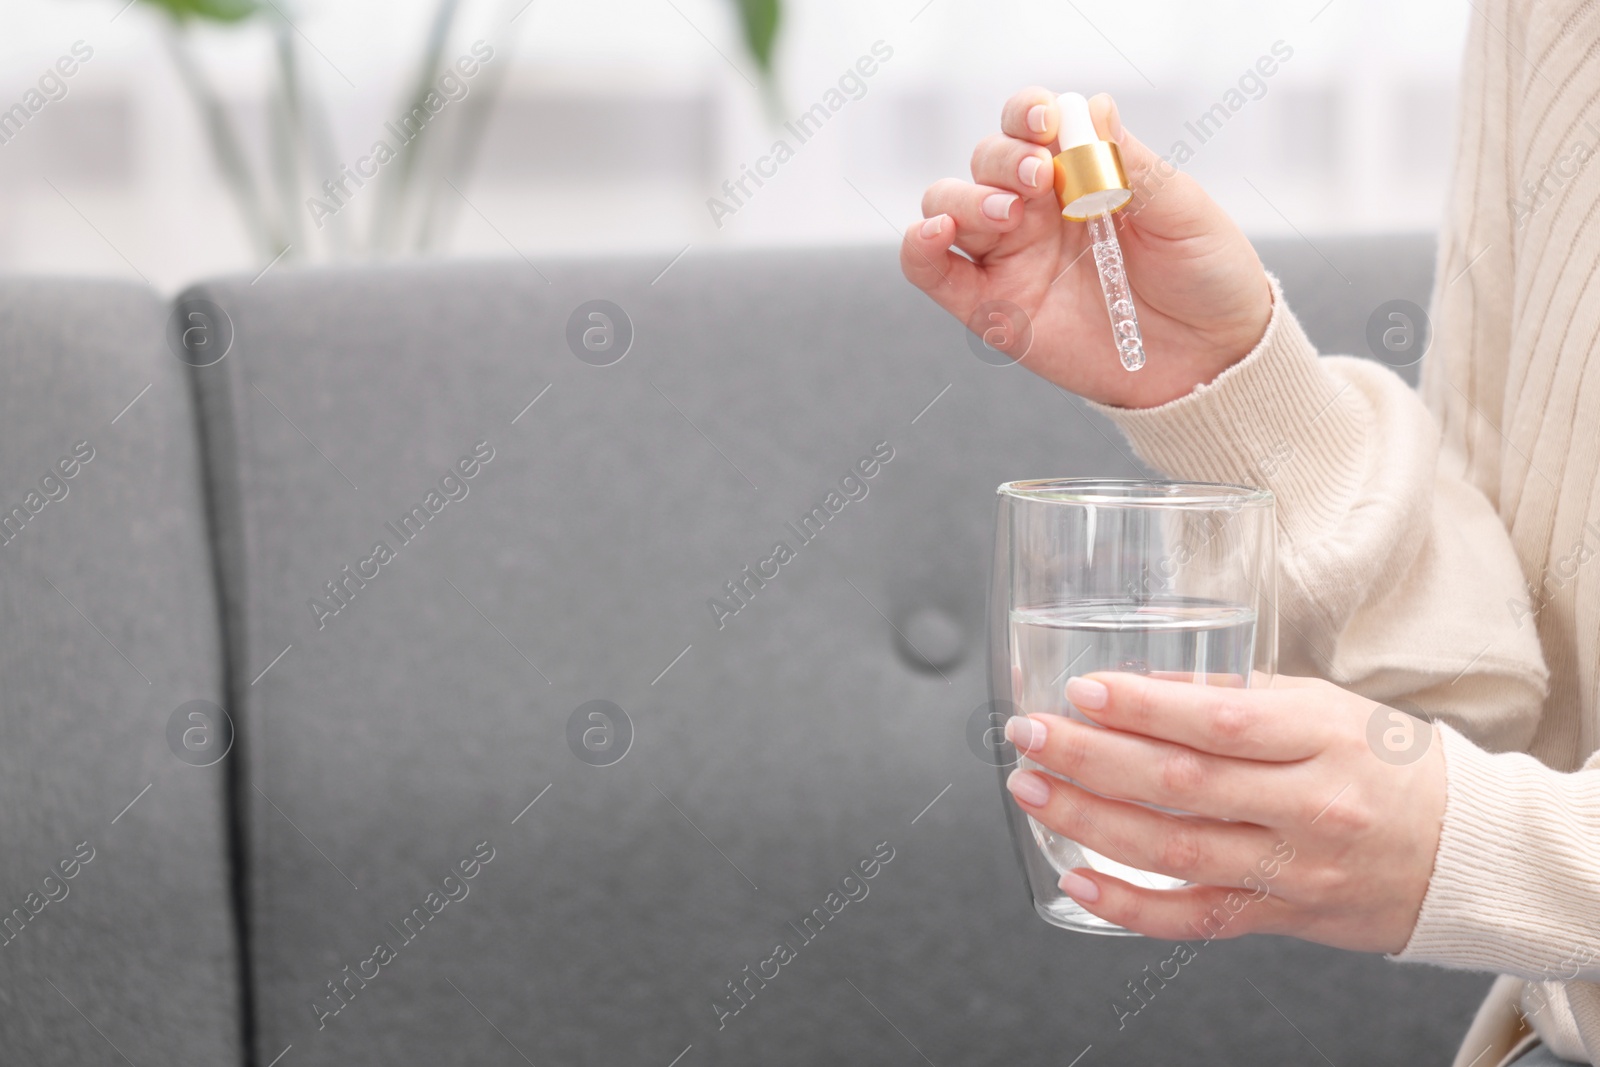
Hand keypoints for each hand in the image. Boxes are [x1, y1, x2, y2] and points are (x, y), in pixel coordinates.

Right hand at [900, 88, 1271, 409]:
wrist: (1210, 356)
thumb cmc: (1204, 275)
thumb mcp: (1182, 211)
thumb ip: (1131, 163)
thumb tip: (1090, 106)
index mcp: (1078, 174)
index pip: (1030, 125)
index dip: (1025, 112)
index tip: (1043, 121)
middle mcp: (1035, 210)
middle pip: (984, 161)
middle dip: (1000, 159)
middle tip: (1035, 178)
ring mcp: (1009, 257)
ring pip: (948, 205)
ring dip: (964, 198)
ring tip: (1008, 214)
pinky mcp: (992, 308)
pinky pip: (934, 272)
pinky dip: (918, 247)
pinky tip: (934, 234)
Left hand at [1002, 671, 1445, 953]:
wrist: (1463, 853)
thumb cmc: (1387, 765)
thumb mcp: (1327, 706)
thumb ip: (1239, 695)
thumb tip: (1145, 682)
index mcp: (1321, 738)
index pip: (1220, 721)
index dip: (1143, 706)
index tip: (1082, 689)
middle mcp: (1307, 806)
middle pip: (1181, 785)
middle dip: (1090, 758)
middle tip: (1029, 735)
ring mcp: (1292, 869)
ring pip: (1174, 850)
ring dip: (1088, 820)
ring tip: (1032, 790)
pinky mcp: (1280, 918)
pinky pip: (1193, 919)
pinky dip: (1128, 904)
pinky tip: (1075, 878)